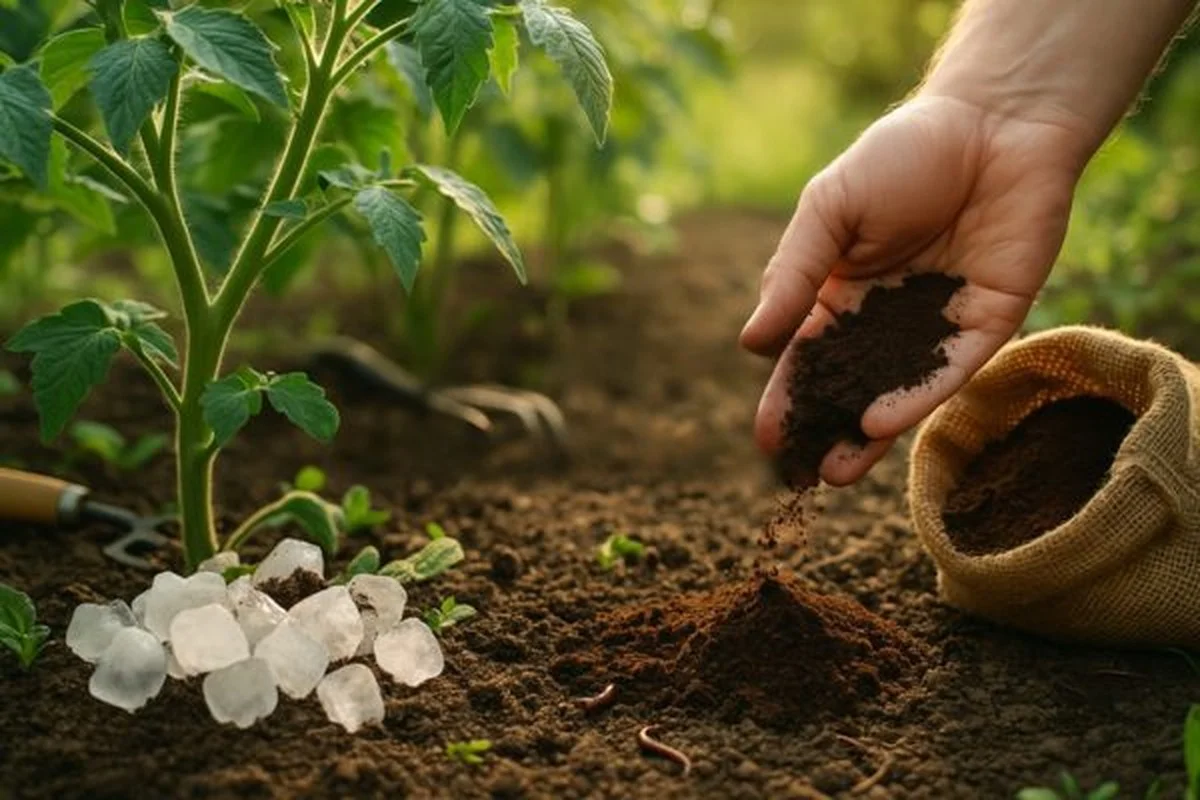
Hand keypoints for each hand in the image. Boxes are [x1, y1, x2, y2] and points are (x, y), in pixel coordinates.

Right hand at [740, 94, 1084, 484]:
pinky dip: (913, 400)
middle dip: (822, 431)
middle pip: (848, 387)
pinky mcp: (988, 325)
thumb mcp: (830, 208)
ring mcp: (938, 327)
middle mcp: (888, 319)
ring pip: (897, 392)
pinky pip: (947, 371)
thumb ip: (793, 274)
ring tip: (835, 475)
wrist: (996, 123)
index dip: (786, 397)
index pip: (807, 357)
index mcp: (843, 292)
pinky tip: (878, 425)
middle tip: (798, 477)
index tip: (767, 438)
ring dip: (866, 436)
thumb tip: (751, 344)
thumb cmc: (904, 154)